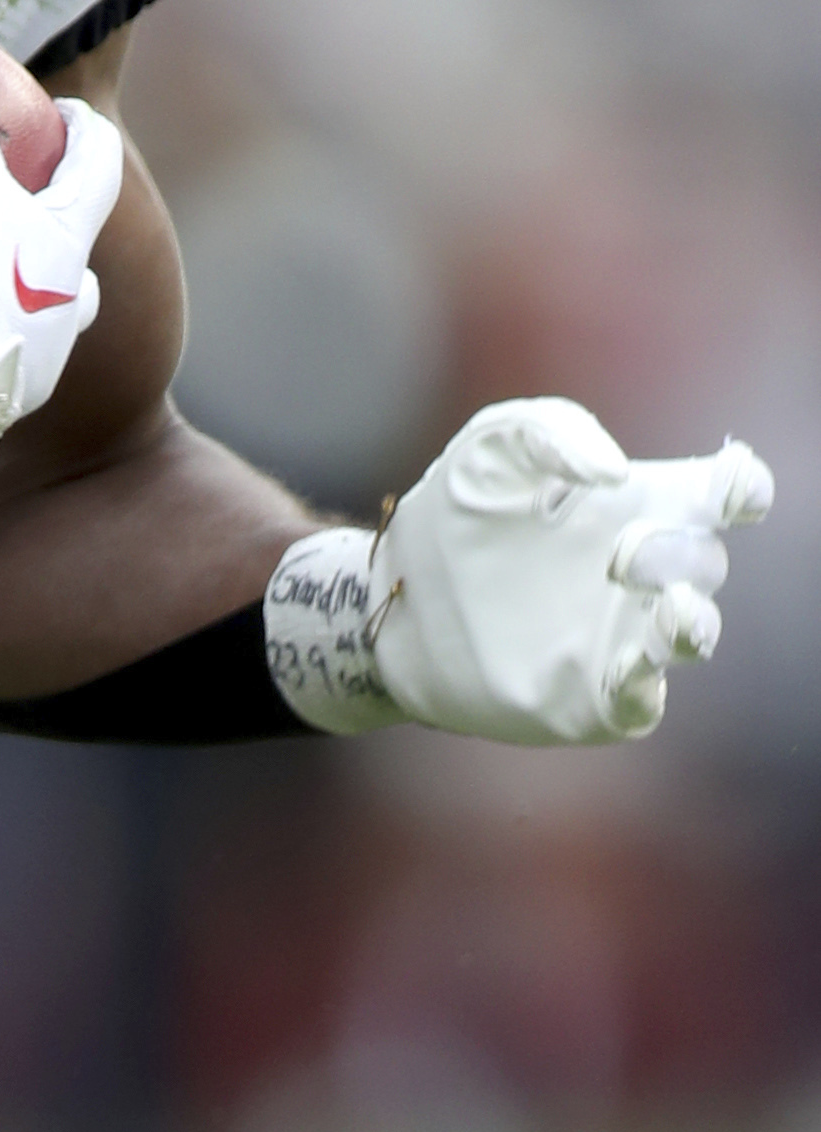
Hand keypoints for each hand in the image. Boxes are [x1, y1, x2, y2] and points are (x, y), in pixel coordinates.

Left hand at [274, 402, 775, 744]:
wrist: (387, 597)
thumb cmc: (453, 513)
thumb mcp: (489, 446)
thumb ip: (553, 431)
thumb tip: (615, 474)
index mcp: (639, 507)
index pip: (727, 496)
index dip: (744, 488)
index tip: (729, 484)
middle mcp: (644, 574)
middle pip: (706, 561)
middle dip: (679, 552)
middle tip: (621, 552)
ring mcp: (621, 637)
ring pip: (693, 635)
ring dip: (692, 621)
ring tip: (668, 605)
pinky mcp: (588, 697)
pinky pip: (641, 700)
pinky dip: (646, 684)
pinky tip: (629, 665)